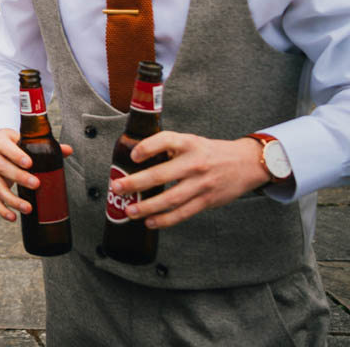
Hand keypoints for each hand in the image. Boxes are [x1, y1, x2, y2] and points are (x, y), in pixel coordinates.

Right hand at [0, 128, 73, 220]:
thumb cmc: (12, 143)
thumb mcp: (23, 140)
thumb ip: (45, 145)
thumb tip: (68, 150)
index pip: (5, 147)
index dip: (16, 156)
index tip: (30, 164)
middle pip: (1, 167)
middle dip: (19, 177)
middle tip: (36, 184)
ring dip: (12, 199)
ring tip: (28, 208)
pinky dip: (2, 210)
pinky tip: (13, 217)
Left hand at [111, 132, 268, 229]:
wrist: (247, 164)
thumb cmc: (209, 152)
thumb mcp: (191, 142)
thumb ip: (168, 148)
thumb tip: (134, 158)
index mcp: (188, 144)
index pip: (165, 141)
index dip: (147, 147)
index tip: (132, 156)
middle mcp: (194, 163)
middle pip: (161, 174)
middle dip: (136, 183)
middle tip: (117, 188)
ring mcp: (201, 184)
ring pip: (171, 199)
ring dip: (147, 207)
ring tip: (130, 211)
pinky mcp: (207, 201)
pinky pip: (183, 213)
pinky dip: (165, 219)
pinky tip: (150, 222)